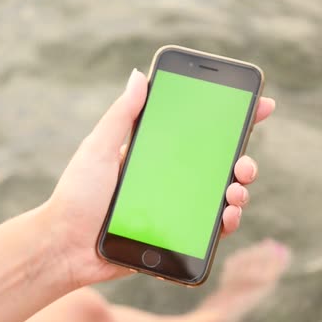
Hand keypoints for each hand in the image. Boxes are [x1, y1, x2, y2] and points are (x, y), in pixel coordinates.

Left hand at [45, 69, 275, 287]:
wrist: (64, 246)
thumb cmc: (76, 195)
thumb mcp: (97, 149)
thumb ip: (120, 116)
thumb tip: (139, 75)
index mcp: (151, 155)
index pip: (194, 133)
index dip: (227, 120)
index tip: (257, 106)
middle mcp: (166, 180)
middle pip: (216, 166)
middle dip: (241, 160)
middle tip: (244, 162)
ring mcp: (171, 209)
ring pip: (218, 198)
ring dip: (238, 193)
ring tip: (235, 192)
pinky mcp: (172, 237)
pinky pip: (206, 231)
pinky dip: (223, 224)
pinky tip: (226, 218)